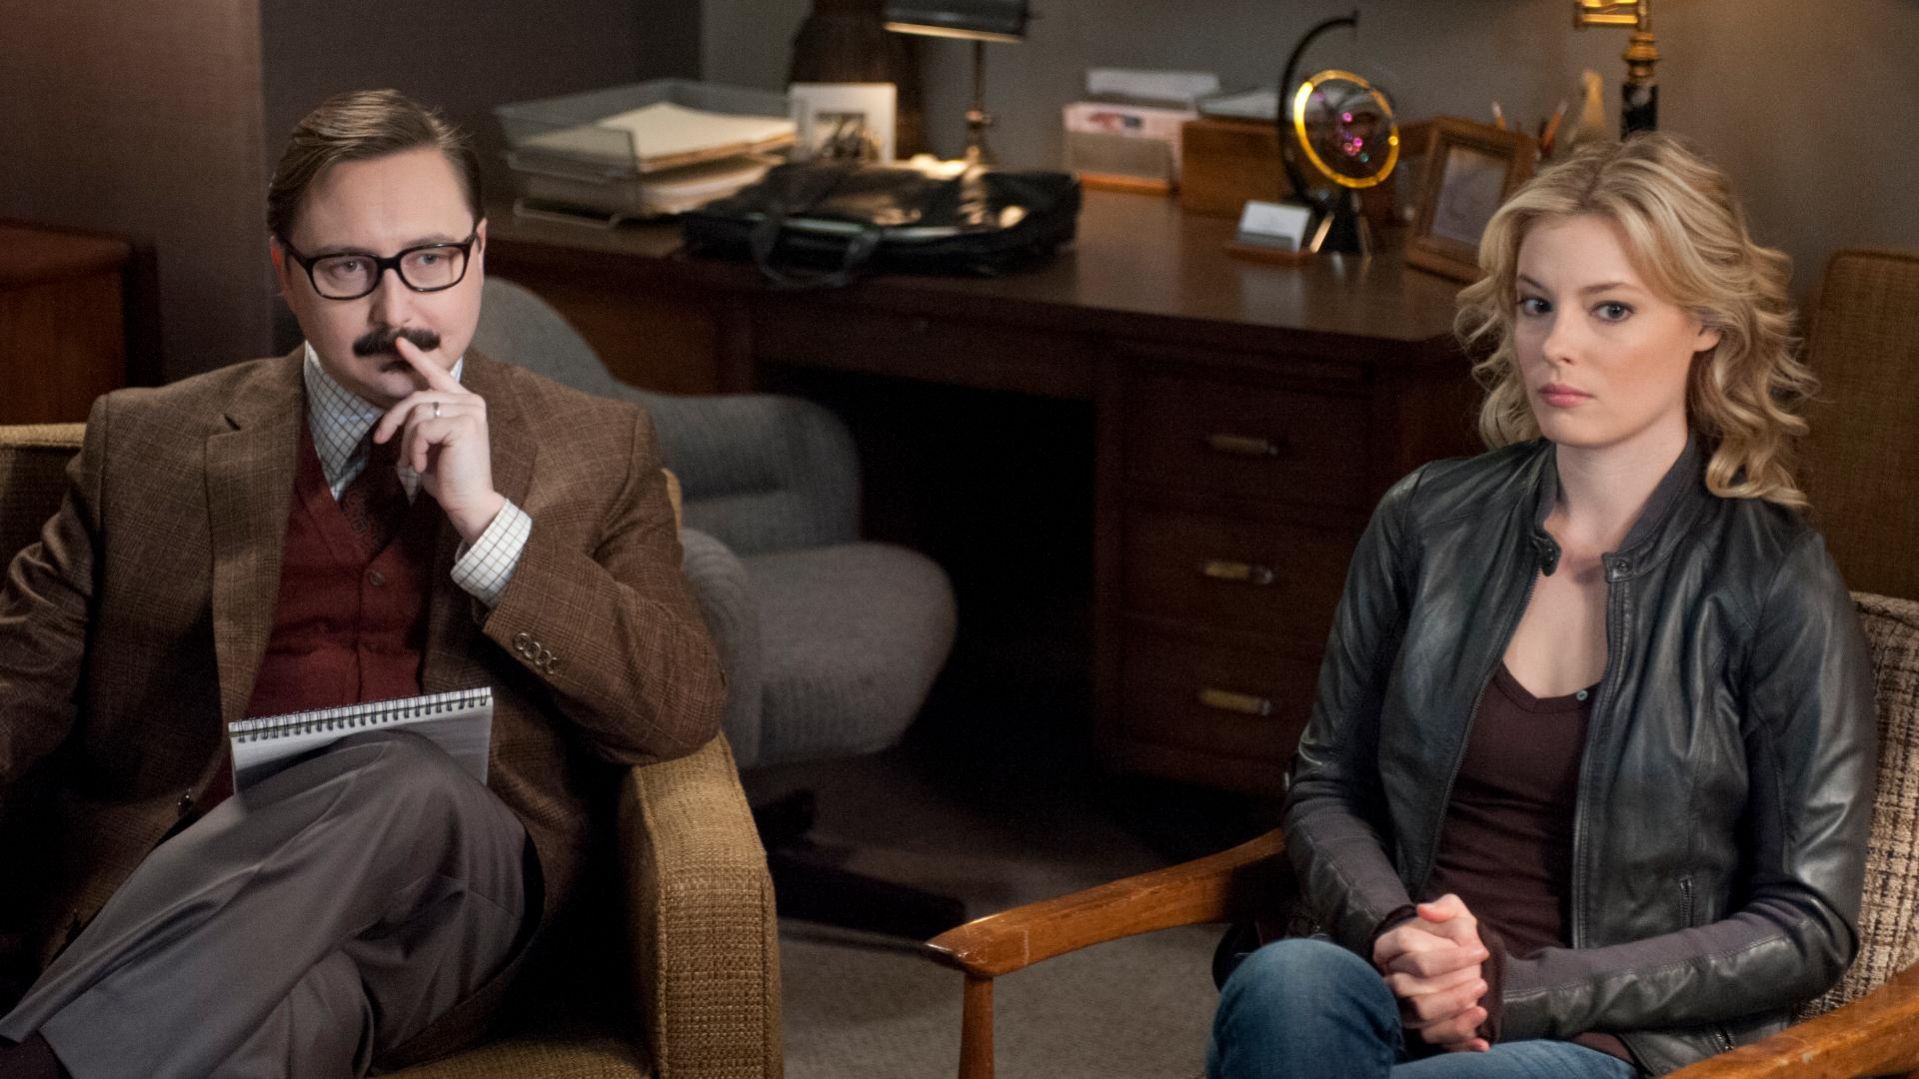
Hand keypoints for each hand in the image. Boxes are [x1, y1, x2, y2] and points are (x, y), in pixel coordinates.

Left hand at [371, 338, 504, 543]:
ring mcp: (471, 411)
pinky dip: (416, 449)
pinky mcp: (465, 424)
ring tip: (414, 462)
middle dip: (392, 420)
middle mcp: (472, 402)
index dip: (417, 359)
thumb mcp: (431, 443)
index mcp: (465, 403)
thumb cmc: (449, 476)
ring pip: (417, 414)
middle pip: (416, 398)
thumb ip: (424, 421)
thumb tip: (403, 410)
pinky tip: (424, 464)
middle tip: (380, 440)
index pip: (438, 376)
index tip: (400, 342)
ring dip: (407, 442)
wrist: (470, 502)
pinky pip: (423, 428)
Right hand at [1373, 894, 1491, 1051]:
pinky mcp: (1415, 1031)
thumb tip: (1426, 911)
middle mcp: (1388, 978)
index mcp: (1389, 947)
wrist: (1459, 970)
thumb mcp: (1453, 916)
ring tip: (1481, 1002)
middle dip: (1450, 982)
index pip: (1406, 943)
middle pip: (1409, 983)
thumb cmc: (1453, 939)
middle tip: (1482, 980)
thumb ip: (1445, 908)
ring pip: (1419, 1012)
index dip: (1446, 952)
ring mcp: (1399, 1005)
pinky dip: (1457, 1038)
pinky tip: (1481, 1039)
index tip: (1481, 952)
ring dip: (1452, 1006)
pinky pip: (1432, 1040)